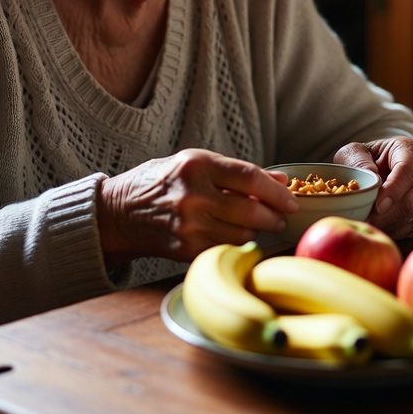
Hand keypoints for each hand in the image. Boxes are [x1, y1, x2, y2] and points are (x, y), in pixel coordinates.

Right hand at [98, 149, 299, 265]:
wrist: (121, 212)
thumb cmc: (162, 182)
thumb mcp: (195, 163)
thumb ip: (236, 172)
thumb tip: (280, 183)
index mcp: (196, 165)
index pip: (250, 178)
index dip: (277, 192)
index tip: (291, 201)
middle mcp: (193, 195)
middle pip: (252, 212)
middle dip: (274, 217)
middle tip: (280, 217)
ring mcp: (189, 225)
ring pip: (244, 236)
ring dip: (256, 232)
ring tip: (252, 225)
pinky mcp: (186, 250)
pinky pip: (227, 250)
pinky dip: (237, 245)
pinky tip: (234, 237)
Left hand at [332, 137, 412, 238]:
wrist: (369, 169)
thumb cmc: (361, 158)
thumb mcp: (353, 152)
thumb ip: (358, 159)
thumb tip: (371, 174)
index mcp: (407, 151)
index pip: (407, 170)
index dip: (394, 190)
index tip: (377, 205)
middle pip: (411, 199)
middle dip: (387, 214)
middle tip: (365, 221)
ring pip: (411, 216)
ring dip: (387, 224)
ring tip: (364, 225)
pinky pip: (409, 228)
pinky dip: (391, 231)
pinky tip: (374, 228)